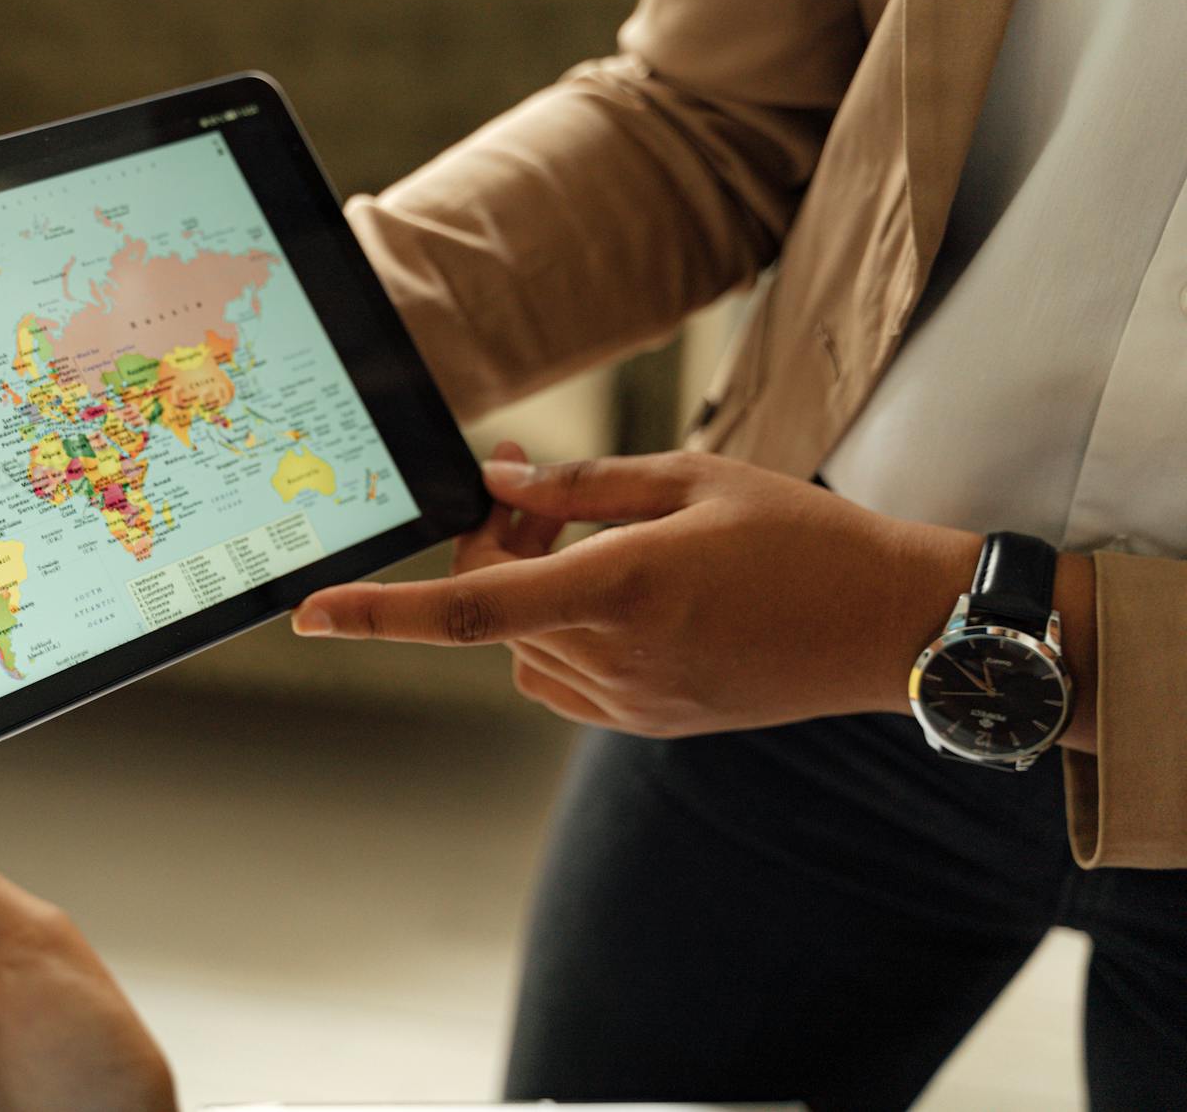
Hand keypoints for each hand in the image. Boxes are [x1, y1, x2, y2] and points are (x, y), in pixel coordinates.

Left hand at [290, 449, 985, 736]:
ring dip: (525, 592)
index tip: (307, 613)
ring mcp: (631, 701)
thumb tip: (496, 483)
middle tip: (536, 494)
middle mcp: (615, 657)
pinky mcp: (649, 722)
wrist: (893, 627)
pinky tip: (615, 597)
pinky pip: (558, 679)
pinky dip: (555, 635)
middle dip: (489, 550)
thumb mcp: (693, 478)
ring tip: (593, 543)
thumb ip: (579, 484)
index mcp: (621, 588)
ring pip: (518, 646)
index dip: (377, 613)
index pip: (467, 608)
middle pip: (489, 610)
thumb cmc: (804, 538)